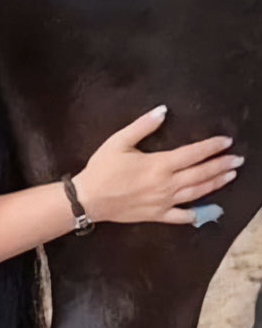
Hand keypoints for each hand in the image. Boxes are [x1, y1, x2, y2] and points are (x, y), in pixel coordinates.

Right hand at [73, 106, 242, 224]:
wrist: (89, 199)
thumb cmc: (102, 168)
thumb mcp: (119, 141)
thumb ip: (142, 125)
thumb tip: (163, 110)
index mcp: (159, 164)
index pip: (193, 153)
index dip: (211, 147)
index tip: (227, 141)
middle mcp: (167, 184)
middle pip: (201, 173)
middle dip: (221, 165)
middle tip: (238, 160)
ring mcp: (164, 202)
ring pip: (197, 193)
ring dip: (216, 184)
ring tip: (230, 176)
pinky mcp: (157, 215)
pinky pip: (181, 216)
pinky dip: (196, 214)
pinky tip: (207, 210)